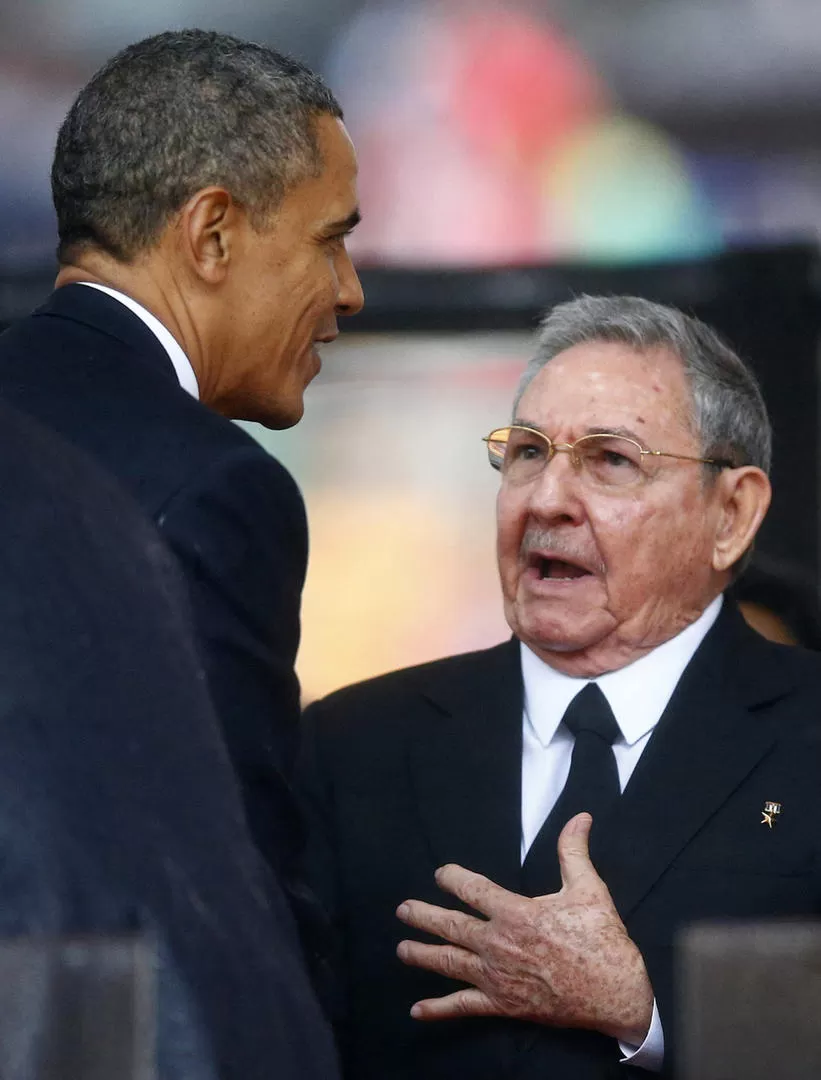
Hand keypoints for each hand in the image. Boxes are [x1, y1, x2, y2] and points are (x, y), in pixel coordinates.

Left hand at [396, 812, 652, 1044]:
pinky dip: (439, 1009)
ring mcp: (497, 977)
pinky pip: (464, 1007)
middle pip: (451, 926)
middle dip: (424, 916)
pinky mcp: (503, 1005)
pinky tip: (418, 1011)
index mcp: (515, 913)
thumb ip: (574, 851)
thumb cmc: (601, 940)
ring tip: (402, 949)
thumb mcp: (589, 889)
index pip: (472, 890)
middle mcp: (498, 944)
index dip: (453, 879)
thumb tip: (580, 817)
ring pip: (449, 963)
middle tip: (403, 910)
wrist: (615, 993)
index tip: (441, 874)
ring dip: (423, 955)